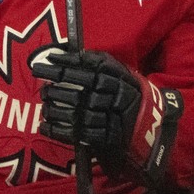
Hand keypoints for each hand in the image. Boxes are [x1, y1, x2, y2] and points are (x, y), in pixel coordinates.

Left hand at [30, 46, 183, 184]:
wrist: (152, 129)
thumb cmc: (128, 95)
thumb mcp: (120, 74)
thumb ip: (98, 63)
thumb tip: (68, 53)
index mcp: (121, 79)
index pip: (91, 67)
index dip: (68, 63)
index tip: (48, 59)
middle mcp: (118, 98)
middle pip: (81, 91)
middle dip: (57, 87)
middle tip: (41, 86)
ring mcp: (113, 120)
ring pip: (78, 113)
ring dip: (56, 109)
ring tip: (44, 105)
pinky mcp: (108, 139)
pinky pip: (80, 135)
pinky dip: (59, 131)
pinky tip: (45, 126)